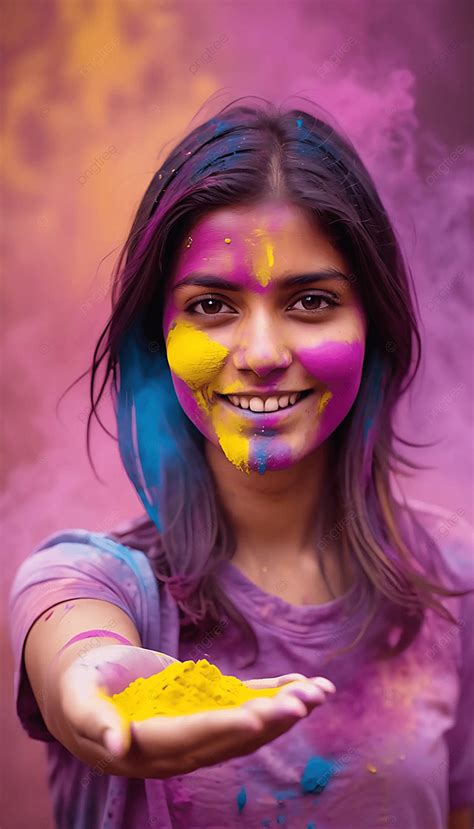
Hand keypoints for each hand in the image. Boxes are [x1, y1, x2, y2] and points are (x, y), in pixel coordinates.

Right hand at [56, 645, 334, 778]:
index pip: (190, 737)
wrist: (92, 688)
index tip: (255, 718)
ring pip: (247, 724)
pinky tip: (305, 684)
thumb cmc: (81, 688)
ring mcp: (198, 728)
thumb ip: (94, 721)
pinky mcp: (208, 709)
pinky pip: (246, 703)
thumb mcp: (77, 700)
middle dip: (269, 719)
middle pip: (230, 736)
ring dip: (284, 709)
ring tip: (319, 693)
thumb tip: (116, 747)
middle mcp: (181, 746)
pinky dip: (275, 693)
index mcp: (148, 745)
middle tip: (304, 703)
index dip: (222, 728)